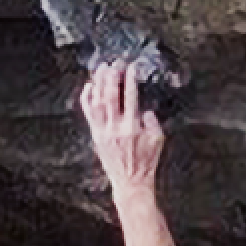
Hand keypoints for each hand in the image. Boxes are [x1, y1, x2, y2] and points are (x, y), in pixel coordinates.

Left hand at [80, 61, 165, 198]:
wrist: (130, 182)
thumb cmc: (146, 162)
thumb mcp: (158, 140)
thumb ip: (152, 122)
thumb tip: (145, 110)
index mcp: (132, 127)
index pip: (130, 97)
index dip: (130, 80)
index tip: (131, 68)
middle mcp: (115, 127)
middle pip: (111, 96)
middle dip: (112, 77)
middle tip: (115, 63)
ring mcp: (103, 131)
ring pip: (97, 102)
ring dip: (99, 83)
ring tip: (101, 69)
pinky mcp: (96, 135)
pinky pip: (88, 113)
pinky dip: (87, 98)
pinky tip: (89, 86)